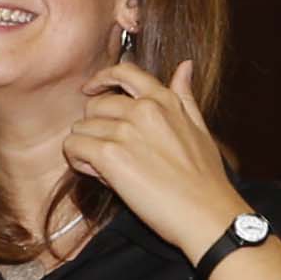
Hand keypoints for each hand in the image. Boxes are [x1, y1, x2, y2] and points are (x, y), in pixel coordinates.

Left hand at [64, 60, 238, 253]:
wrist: (206, 213)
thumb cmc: (206, 179)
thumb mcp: (200, 128)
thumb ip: (185, 96)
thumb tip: (185, 66)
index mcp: (164, 100)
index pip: (124, 73)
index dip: (102, 79)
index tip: (91, 90)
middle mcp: (143, 109)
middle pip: (95, 105)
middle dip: (95, 127)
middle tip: (108, 151)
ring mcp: (125, 131)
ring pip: (81, 128)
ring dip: (86, 147)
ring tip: (105, 168)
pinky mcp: (110, 155)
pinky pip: (74, 147)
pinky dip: (78, 161)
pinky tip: (97, 174)